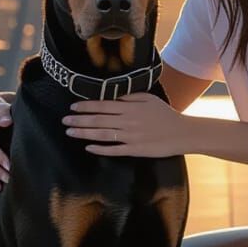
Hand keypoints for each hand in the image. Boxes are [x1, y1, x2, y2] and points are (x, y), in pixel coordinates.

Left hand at [63, 94, 190, 157]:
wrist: (183, 133)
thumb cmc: (166, 114)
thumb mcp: (149, 99)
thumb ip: (130, 97)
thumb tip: (112, 96)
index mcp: (130, 107)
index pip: (103, 105)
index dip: (86, 106)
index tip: (72, 107)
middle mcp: (127, 121)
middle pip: (98, 120)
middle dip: (79, 120)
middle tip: (64, 120)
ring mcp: (130, 137)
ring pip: (102, 134)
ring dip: (84, 133)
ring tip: (70, 132)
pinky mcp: (135, 150)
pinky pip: (114, 150)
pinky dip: (100, 149)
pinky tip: (88, 148)